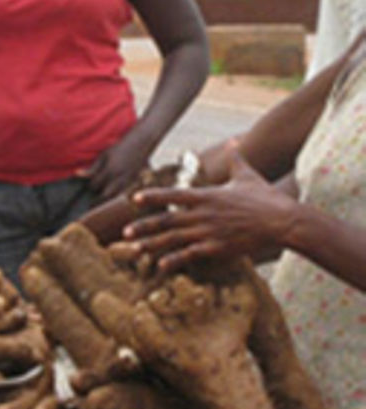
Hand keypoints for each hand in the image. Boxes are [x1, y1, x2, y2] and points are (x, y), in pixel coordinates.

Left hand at [77, 132, 152, 200]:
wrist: (140, 143)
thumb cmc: (120, 148)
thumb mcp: (104, 155)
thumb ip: (92, 168)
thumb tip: (77, 174)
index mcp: (109, 170)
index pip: (95, 185)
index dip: (91, 186)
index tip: (91, 186)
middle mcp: (119, 177)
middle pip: (105, 195)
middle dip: (98, 199)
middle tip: (93, 201)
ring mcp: (129, 181)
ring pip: (116, 198)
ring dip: (109, 201)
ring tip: (104, 202)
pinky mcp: (137, 183)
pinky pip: (127, 195)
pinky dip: (120, 198)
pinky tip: (117, 198)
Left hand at [121, 144, 298, 271]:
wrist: (283, 221)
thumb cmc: (265, 198)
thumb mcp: (247, 175)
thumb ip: (235, 159)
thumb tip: (234, 142)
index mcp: (207, 196)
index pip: (173, 196)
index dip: (153, 197)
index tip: (134, 199)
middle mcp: (203, 214)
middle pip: (167, 221)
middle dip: (144, 227)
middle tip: (125, 232)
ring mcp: (209, 232)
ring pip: (174, 240)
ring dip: (152, 245)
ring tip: (135, 250)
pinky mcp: (218, 248)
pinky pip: (191, 255)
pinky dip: (174, 260)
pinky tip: (160, 266)